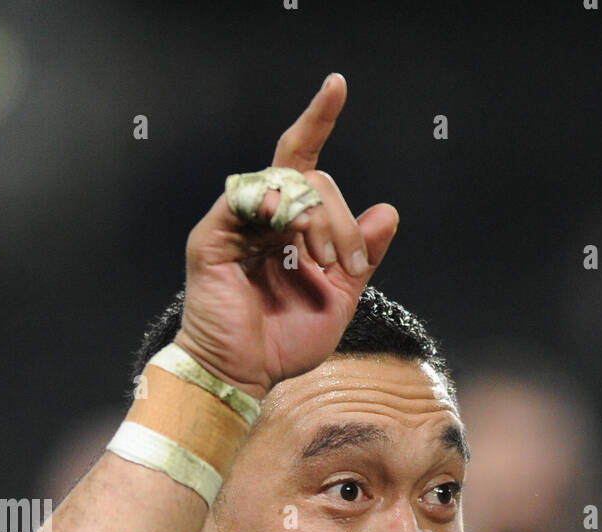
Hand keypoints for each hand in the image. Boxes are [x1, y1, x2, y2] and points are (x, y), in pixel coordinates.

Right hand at [175, 73, 398, 398]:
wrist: (245, 375)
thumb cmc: (284, 341)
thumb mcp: (339, 298)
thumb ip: (362, 256)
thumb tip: (387, 211)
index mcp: (288, 227)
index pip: (304, 162)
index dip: (318, 120)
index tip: (337, 85)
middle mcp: (261, 217)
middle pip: (309, 176)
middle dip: (339, 216)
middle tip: (347, 261)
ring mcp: (235, 223)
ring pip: (286, 184)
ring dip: (318, 218)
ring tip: (324, 261)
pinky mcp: (214, 236)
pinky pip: (249, 199)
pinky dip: (278, 209)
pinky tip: (290, 232)